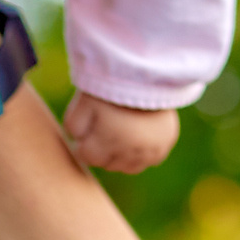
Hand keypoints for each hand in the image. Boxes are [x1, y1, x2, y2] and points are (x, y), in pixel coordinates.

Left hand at [63, 93, 180, 174]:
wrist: (148, 72)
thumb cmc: (112, 85)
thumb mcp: (84, 102)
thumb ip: (73, 126)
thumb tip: (76, 143)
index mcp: (110, 139)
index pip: (88, 157)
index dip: (83, 145)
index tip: (86, 133)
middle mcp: (132, 149)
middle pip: (108, 164)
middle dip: (101, 151)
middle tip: (103, 129)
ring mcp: (151, 149)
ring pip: (128, 167)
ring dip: (120, 156)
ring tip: (119, 134)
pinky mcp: (165, 144)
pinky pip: (149, 160)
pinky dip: (141, 153)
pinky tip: (137, 136)